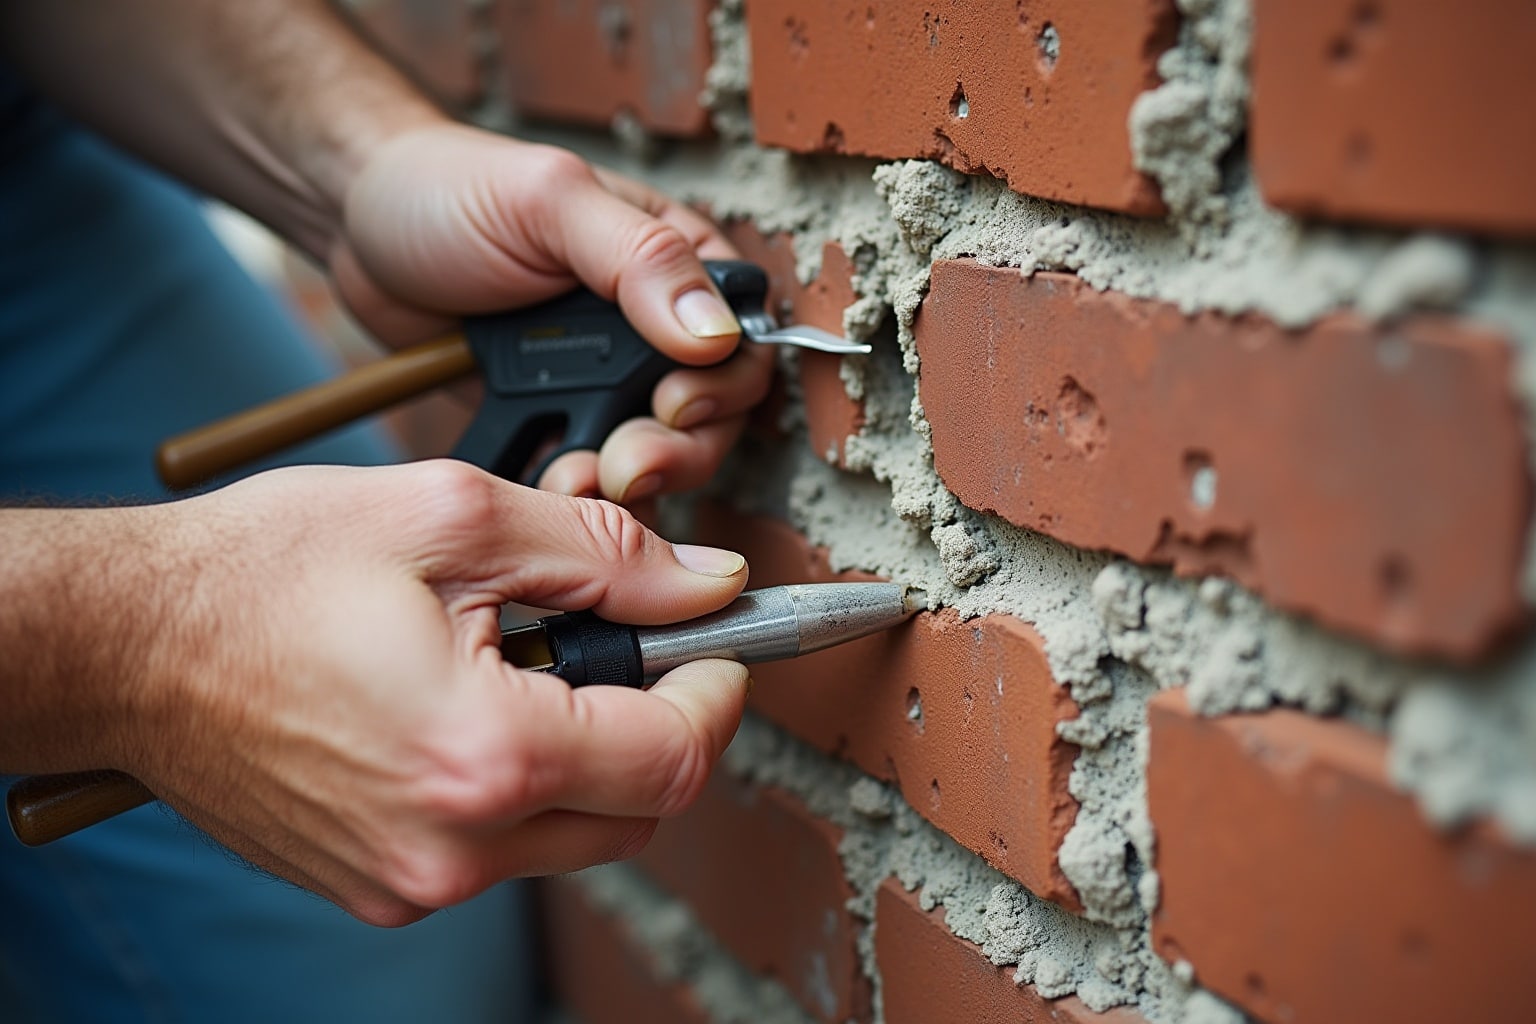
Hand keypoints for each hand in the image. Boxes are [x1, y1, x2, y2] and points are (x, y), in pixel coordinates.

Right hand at [119, 461, 750, 925]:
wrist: (128, 645)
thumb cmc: (264, 572)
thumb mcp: (450, 518)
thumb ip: (602, 556)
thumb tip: (704, 584)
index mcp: (484, 755)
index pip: (674, 758)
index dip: (719, 690)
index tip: (718, 642)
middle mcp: (454, 846)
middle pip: (639, 812)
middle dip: (662, 725)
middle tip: (634, 645)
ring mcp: (412, 879)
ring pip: (577, 836)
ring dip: (594, 756)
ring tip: (535, 665)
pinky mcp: (381, 883)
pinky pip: (502, 849)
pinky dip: (525, 785)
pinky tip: (478, 706)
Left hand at [329, 122, 774, 502]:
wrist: (357, 223)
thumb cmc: (452, 187)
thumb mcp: (551, 201)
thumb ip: (640, 258)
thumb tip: (716, 333)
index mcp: (675, 264)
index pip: (740, 345)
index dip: (721, 389)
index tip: (669, 405)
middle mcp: (650, 329)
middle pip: (706, 422)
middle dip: (672, 454)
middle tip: (623, 469)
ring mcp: (600, 380)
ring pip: (647, 459)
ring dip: (620, 485)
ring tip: (568, 482)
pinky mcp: (550, 418)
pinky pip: (577, 472)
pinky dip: (564, 492)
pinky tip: (538, 490)